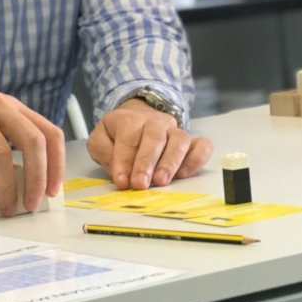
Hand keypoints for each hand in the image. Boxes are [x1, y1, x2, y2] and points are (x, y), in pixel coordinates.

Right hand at [0, 49, 63, 215]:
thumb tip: (13, 185)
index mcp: (9, 106)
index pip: (48, 132)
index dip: (56, 164)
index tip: (52, 190)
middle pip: (33, 141)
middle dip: (38, 178)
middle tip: (32, 204)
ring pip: (2, 153)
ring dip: (7, 187)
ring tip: (5, 209)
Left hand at [87, 99, 212, 189]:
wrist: (137, 117)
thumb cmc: (117, 133)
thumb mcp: (100, 139)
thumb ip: (103, 151)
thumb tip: (116, 170)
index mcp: (129, 120)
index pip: (128, 139)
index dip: (124, 161)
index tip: (121, 181)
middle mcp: (155, 122)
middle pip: (154, 139)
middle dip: (146, 163)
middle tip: (141, 184)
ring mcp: (175, 130)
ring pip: (180, 140)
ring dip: (170, 162)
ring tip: (161, 181)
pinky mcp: (191, 141)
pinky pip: (201, 146)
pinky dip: (196, 159)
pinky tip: (184, 174)